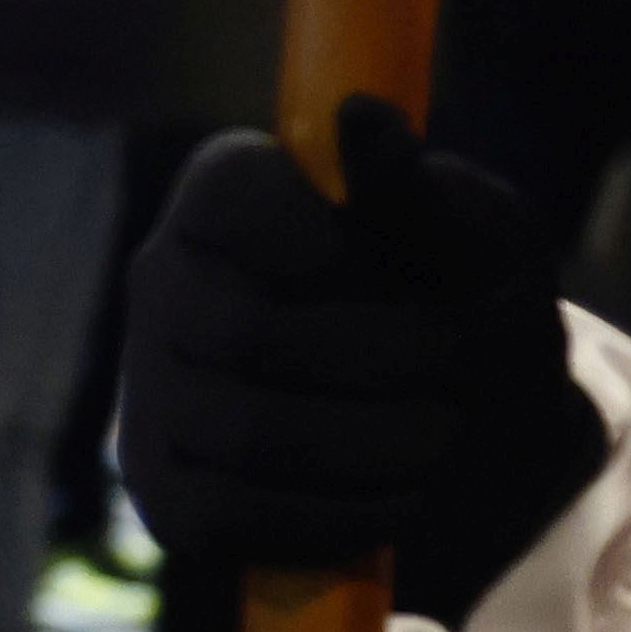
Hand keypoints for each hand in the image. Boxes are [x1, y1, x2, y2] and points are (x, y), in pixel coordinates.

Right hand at [120, 96, 609, 623]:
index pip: (234, 200)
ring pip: (249, 432)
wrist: (478, 435)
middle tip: (461, 379)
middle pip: (248, 332)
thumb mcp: (479, 242)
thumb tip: (361, 114)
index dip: (327, 247)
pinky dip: (340, 515)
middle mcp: (163, 281)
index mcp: (225, 192)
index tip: (407, 278)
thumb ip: (420, 193)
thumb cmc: (472, 308)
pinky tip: (400, 497)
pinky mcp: (166, 492)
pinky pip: (236, 516)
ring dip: (376, 445)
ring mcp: (151, 391)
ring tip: (446, 441)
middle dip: (380, 364)